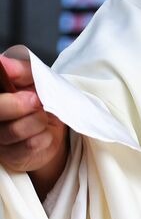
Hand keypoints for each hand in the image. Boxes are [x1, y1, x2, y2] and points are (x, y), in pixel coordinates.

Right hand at [0, 54, 69, 196]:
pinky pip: (30, 145)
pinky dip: (45, 136)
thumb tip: (2, 62)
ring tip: (43, 116)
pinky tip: (44, 132)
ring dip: (37, 121)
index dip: (5, 94)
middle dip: (17, 105)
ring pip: (15, 130)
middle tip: (35, 99)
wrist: (57, 125)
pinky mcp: (12, 156)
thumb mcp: (35, 78)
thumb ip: (20, 69)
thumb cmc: (41, 97)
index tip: (22, 89)